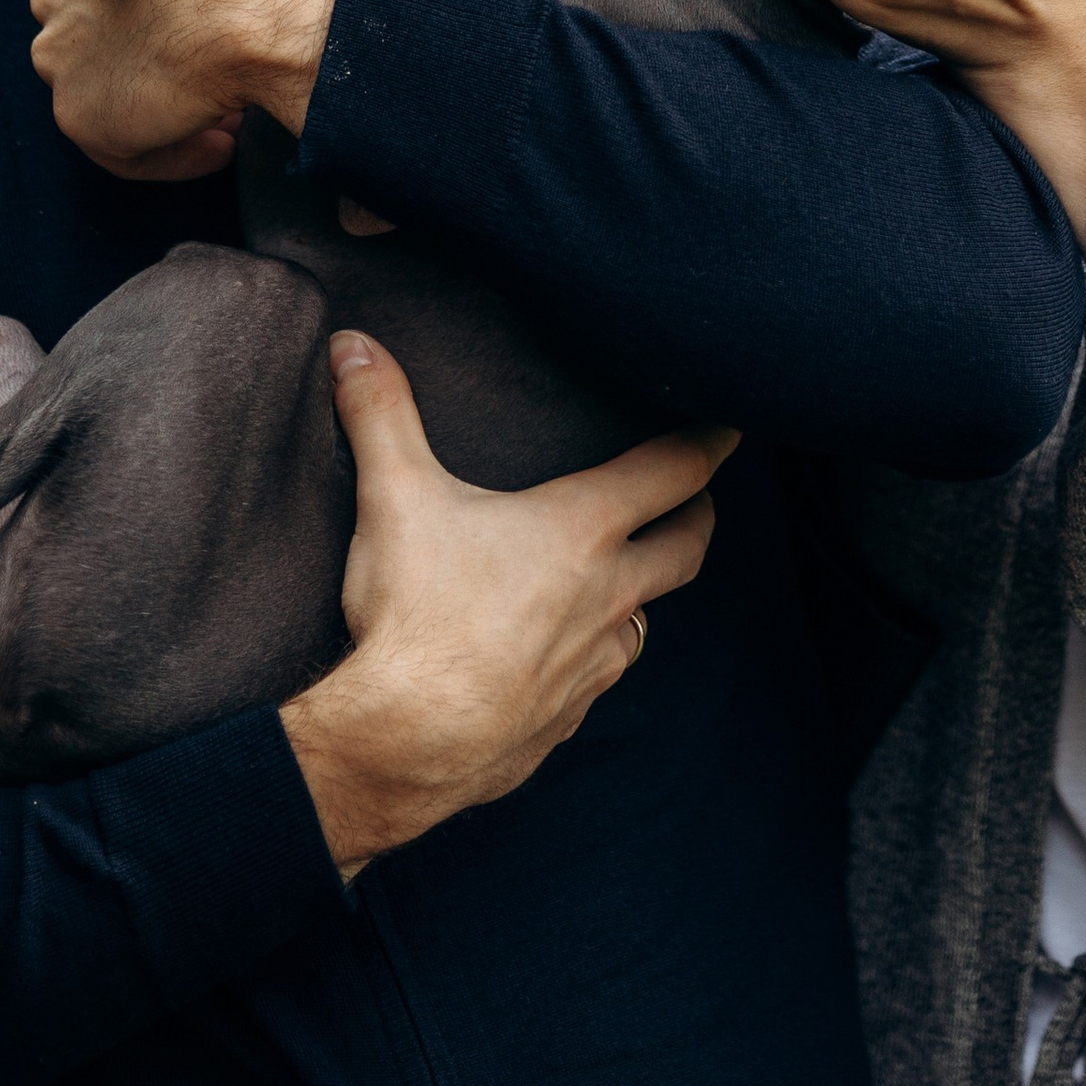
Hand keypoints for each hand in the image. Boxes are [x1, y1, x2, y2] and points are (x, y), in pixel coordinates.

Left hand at [29, 0, 352, 181]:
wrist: (249, 1)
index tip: (203, 13)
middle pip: (91, 32)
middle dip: (149, 51)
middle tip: (211, 65)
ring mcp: (60, 57)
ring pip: (105, 91)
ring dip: (161, 105)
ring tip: (224, 113)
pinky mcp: (79, 115)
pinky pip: (125, 150)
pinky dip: (174, 154)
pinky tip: (222, 144)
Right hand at [281, 334, 732, 876]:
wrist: (408, 742)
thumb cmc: (416, 614)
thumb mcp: (395, 497)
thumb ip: (380, 414)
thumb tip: (352, 342)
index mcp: (581, 529)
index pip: (673, 472)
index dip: (709, 444)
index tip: (733, 430)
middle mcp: (608, 594)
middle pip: (686, 549)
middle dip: (698, 517)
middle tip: (699, 500)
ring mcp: (593, 663)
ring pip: (645, 621)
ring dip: (643, 596)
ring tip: (625, 581)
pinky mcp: (567, 719)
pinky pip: (596, 681)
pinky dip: (590, 660)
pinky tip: (561, 659)